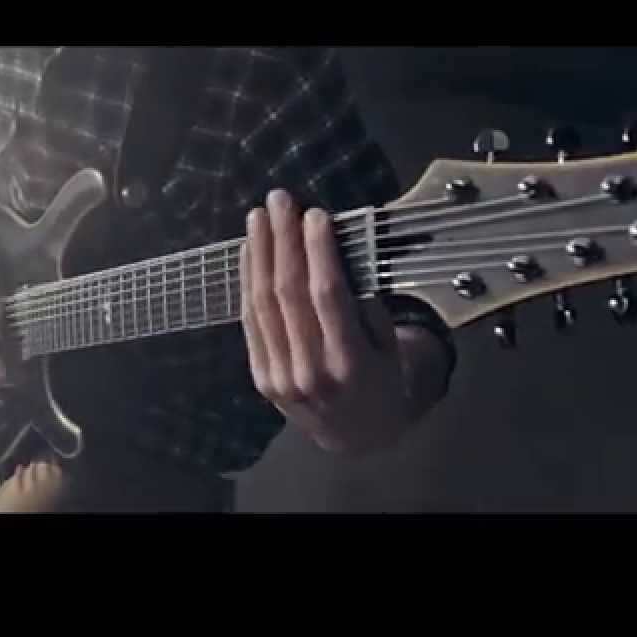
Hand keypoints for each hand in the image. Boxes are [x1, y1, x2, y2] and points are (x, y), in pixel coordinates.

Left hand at [240, 189, 409, 453]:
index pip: (328, 295)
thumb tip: (334, 251)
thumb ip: (365, 306)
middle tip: (280, 200)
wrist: (354, 436)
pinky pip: (250, 322)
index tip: (315, 214)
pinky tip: (250, 252)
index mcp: (350, 363)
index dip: (318, 251)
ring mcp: (281, 378)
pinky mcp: (262, 378)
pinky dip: (247, 282)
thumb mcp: (389, 348)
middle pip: (289, 293)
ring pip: (263, 304)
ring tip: (259, 217)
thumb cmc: (380, 379)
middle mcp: (311, 372)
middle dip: (283, 240)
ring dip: (259, 254)